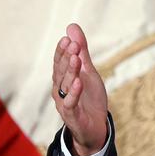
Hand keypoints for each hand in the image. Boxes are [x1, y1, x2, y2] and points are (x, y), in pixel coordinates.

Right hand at [51, 23, 108, 155]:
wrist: (95, 128)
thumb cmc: (89, 98)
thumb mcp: (88, 72)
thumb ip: (81, 52)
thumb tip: (71, 27)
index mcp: (62, 78)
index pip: (59, 62)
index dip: (63, 51)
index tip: (68, 38)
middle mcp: (60, 89)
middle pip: (61, 71)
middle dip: (66, 57)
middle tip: (73, 44)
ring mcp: (64, 102)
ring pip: (65, 85)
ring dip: (71, 71)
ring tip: (76, 58)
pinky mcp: (72, 115)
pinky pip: (70, 103)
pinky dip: (74, 92)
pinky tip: (78, 82)